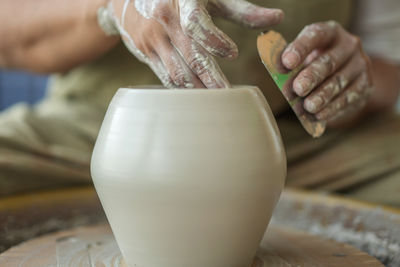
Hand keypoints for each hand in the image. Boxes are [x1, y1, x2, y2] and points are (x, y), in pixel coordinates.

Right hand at [110, 0, 282, 87]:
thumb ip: (242, 11)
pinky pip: (165, 76)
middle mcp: (164, 20)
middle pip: (190, 57)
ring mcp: (151, 39)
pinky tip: (196, 97)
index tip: (233, 54)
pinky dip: (182, 88)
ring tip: (215, 102)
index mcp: (182, 1)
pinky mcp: (143, 52)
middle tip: (228, 95)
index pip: (197, 24)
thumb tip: (278, 19)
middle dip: (210, 79)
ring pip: (177, 72)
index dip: (214, 41)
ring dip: (197, 89)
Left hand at [282, 21, 373, 121]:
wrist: (340, 77)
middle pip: (329, 62)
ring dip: (322, 96)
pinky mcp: (365, 85)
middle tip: (298, 89)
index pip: (316, 35)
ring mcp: (360, 65)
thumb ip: (289, 61)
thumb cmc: (312, 64)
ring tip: (307, 107)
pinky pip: (348, 98)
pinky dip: (332, 108)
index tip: (286, 62)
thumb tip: (276, 69)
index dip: (300, 48)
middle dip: (312, 76)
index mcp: (330, 32)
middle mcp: (349, 45)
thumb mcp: (301, 57)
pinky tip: (318, 115)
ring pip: (339, 82)